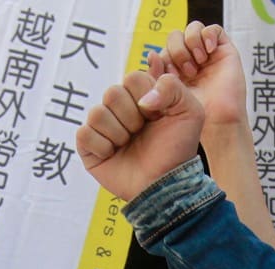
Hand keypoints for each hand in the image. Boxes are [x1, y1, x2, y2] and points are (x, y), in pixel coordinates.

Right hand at [76, 70, 204, 201]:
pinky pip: (84, 133)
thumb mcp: (190, 111)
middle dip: (131, 117)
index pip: (132, 78)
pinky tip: (113, 154)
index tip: (156, 117)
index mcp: (141, 95)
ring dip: (118, 133)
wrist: (165, 183)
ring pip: (97, 113)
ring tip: (128, 145)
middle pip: (112, 93)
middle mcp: (119, 108)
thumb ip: (172, 86)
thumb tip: (142, 99)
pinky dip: (101, 146)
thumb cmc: (177, 149)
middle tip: (141, 133)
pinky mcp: (89, 146)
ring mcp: (102, 127)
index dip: (145, 97)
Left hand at [150, 22, 246, 129]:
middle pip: (175, 37)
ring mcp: (207, 55)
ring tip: (199, 63)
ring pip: (192, 29)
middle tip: (188, 72)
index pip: (163, 50)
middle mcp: (190, 60)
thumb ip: (156, 76)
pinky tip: (208, 51)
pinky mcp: (223, 51)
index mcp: (175, 70)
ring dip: (191, 43)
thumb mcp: (167, 96)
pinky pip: (213, 29)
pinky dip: (208, 36)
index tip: (171, 75)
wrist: (219, 122)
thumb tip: (151, 55)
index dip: (164, 58)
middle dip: (177, 51)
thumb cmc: (195, 116)